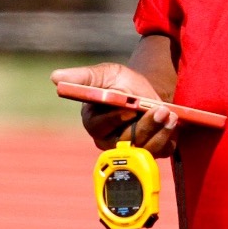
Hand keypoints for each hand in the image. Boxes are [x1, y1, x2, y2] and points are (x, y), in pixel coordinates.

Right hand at [50, 62, 179, 156]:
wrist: (149, 92)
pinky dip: (166, 138)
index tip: (129, 108)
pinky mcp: (148, 154)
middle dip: (143, 125)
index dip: (114, 118)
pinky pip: (156, 153)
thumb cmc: (122, 83)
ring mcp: (128, 150)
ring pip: (141, 148)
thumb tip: (55, 77)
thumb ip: (84, 77)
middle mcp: (108, 140)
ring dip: (158, 130)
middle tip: (160, 109)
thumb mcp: (106, 74)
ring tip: (169, 114)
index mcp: (93, 122)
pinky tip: (173, 123)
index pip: (99, 126)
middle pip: (123, 141)